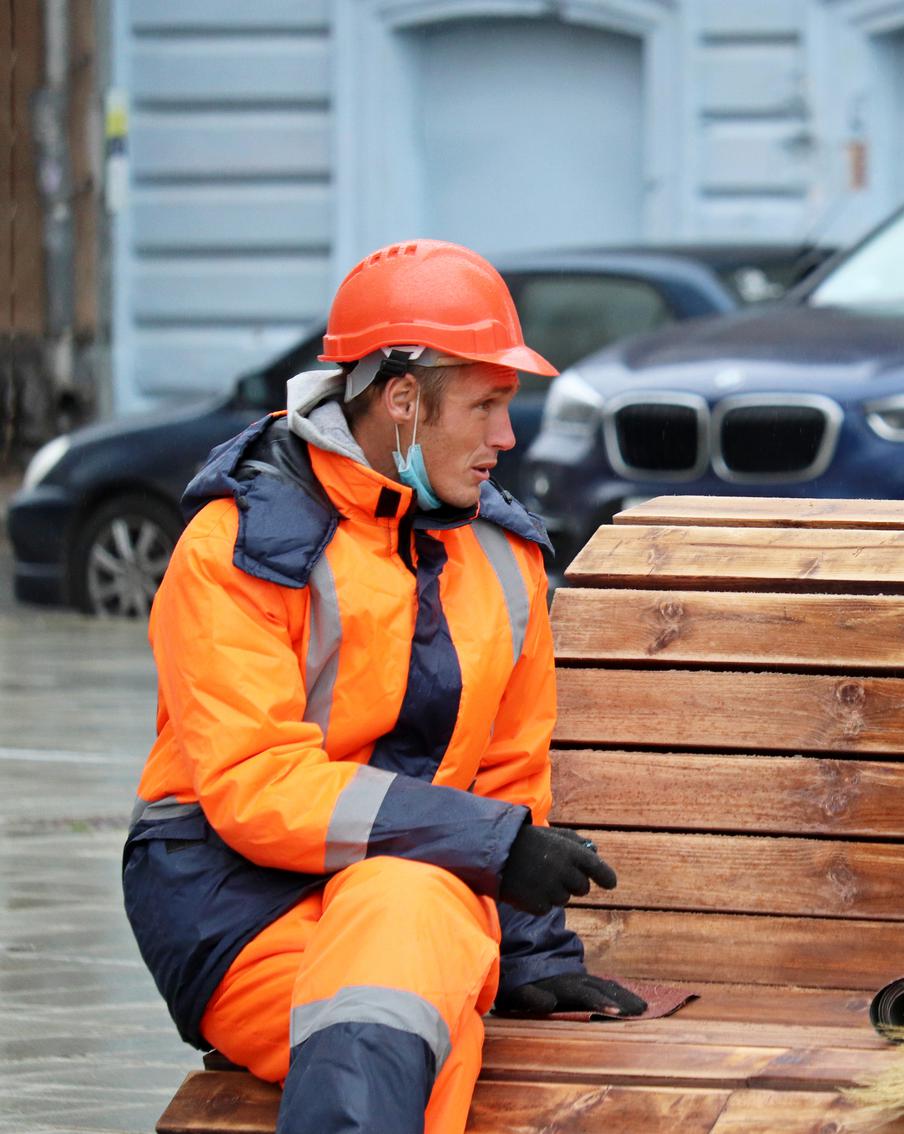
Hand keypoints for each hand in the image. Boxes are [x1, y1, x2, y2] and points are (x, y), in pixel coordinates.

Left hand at [497, 972, 646, 1016]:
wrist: (517, 956)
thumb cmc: (517, 981)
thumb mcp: (518, 991)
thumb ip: (533, 996)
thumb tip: (549, 1003)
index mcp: (563, 984)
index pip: (586, 995)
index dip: (601, 1003)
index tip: (618, 1012)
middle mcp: (575, 979)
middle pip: (603, 990)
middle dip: (623, 1000)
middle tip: (644, 1010)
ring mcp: (580, 978)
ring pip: (607, 986)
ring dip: (625, 996)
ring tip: (644, 1006)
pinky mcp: (581, 980)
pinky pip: (604, 985)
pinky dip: (618, 991)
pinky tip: (629, 998)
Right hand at [499, 825, 616, 915]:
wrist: (493, 853)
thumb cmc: (525, 840)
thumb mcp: (551, 834)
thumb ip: (575, 842)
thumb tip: (595, 850)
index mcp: (571, 852)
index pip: (597, 868)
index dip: (606, 876)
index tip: (610, 883)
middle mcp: (565, 872)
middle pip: (582, 888)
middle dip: (573, 883)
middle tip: (554, 872)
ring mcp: (551, 890)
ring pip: (564, 899)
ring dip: (555, 891)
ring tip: (536, 876)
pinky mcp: (538, 905)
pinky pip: (547, 908)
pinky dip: (540, 901)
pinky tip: (528, 887)